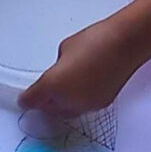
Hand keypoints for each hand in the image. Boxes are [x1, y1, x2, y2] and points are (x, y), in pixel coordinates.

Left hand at [17, 15, 147, 115]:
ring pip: (65, 111)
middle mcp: (68, 100)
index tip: (24, 98)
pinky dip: (78, 101)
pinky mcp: (100, 105)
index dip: (26, 99)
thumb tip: (58, 74)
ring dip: (61, 104)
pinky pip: (82, 108)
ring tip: (65, 87)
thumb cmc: (95, 40)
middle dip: (44, 101)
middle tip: (43, 92)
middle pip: (47, 110)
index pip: (31, 101)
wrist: (126, 44)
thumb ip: (56, 68)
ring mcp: (85, 105)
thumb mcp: (64, 49)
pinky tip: (82, 87)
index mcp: (53, 85)